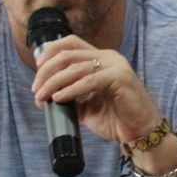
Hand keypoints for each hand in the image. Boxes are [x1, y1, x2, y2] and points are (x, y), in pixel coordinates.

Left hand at [30, 35, 164, 145]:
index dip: (50, 52)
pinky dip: (70, 90)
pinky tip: (59, 98)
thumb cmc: (117, 119)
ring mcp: (116, 66)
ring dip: (54, 82)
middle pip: (68, 54)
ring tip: (43, 97)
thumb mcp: (87, 106)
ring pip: (76, 67)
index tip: (37, 69)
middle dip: (47, 71)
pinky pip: (88, 81)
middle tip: (36, 89)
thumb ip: (70, 96)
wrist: (140, 133)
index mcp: (102, 58)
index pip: (71, 43)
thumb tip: (44, 97)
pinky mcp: (121, 78)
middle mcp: (109, 57)